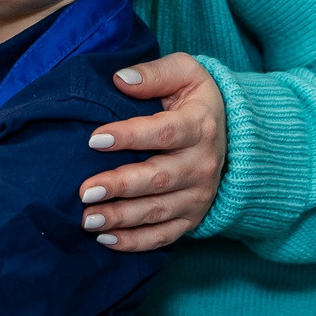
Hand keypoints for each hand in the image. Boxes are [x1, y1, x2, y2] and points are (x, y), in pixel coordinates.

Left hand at [77, 53, 226, 250]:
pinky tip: (106, 240)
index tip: (94, 139)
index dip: (130, 136)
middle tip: (85, 192)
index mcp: (199, 126)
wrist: (230, 134)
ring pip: (158, 212)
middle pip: (159, 179)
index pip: (163, 132)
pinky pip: (164, 236)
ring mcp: (198, 196)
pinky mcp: (192, 218)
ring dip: (122, 218)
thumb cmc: (195, 99)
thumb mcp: (185, 73)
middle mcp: (202, 165)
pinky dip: (135, 242)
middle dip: (120, 186)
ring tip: (88, 220)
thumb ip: (155, 74)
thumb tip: (121, 79)